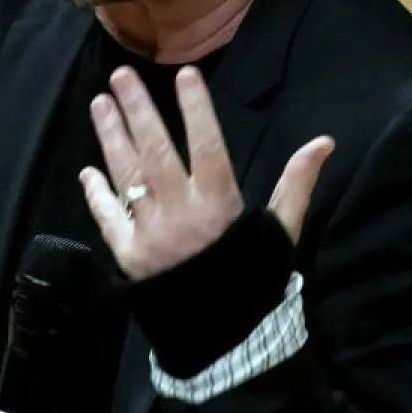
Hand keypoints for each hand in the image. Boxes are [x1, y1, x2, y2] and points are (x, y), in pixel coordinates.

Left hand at [79, 65, 334, 280]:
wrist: (223, 337)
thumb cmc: (253, 277)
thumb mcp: (281, 232)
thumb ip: (296, 183)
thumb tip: (323, 142)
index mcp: (219, 204)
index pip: (206, 145)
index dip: (196, 109)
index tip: (185, 74)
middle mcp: (180, 212)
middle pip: (155, 151)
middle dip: (138, 110)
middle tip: (121, 76)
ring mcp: (149, 233)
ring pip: (126, 176)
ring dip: (111, 138)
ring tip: (100, 104)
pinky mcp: (128, 256)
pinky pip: (108, 218)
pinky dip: (97, 194)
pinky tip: (88, 170)